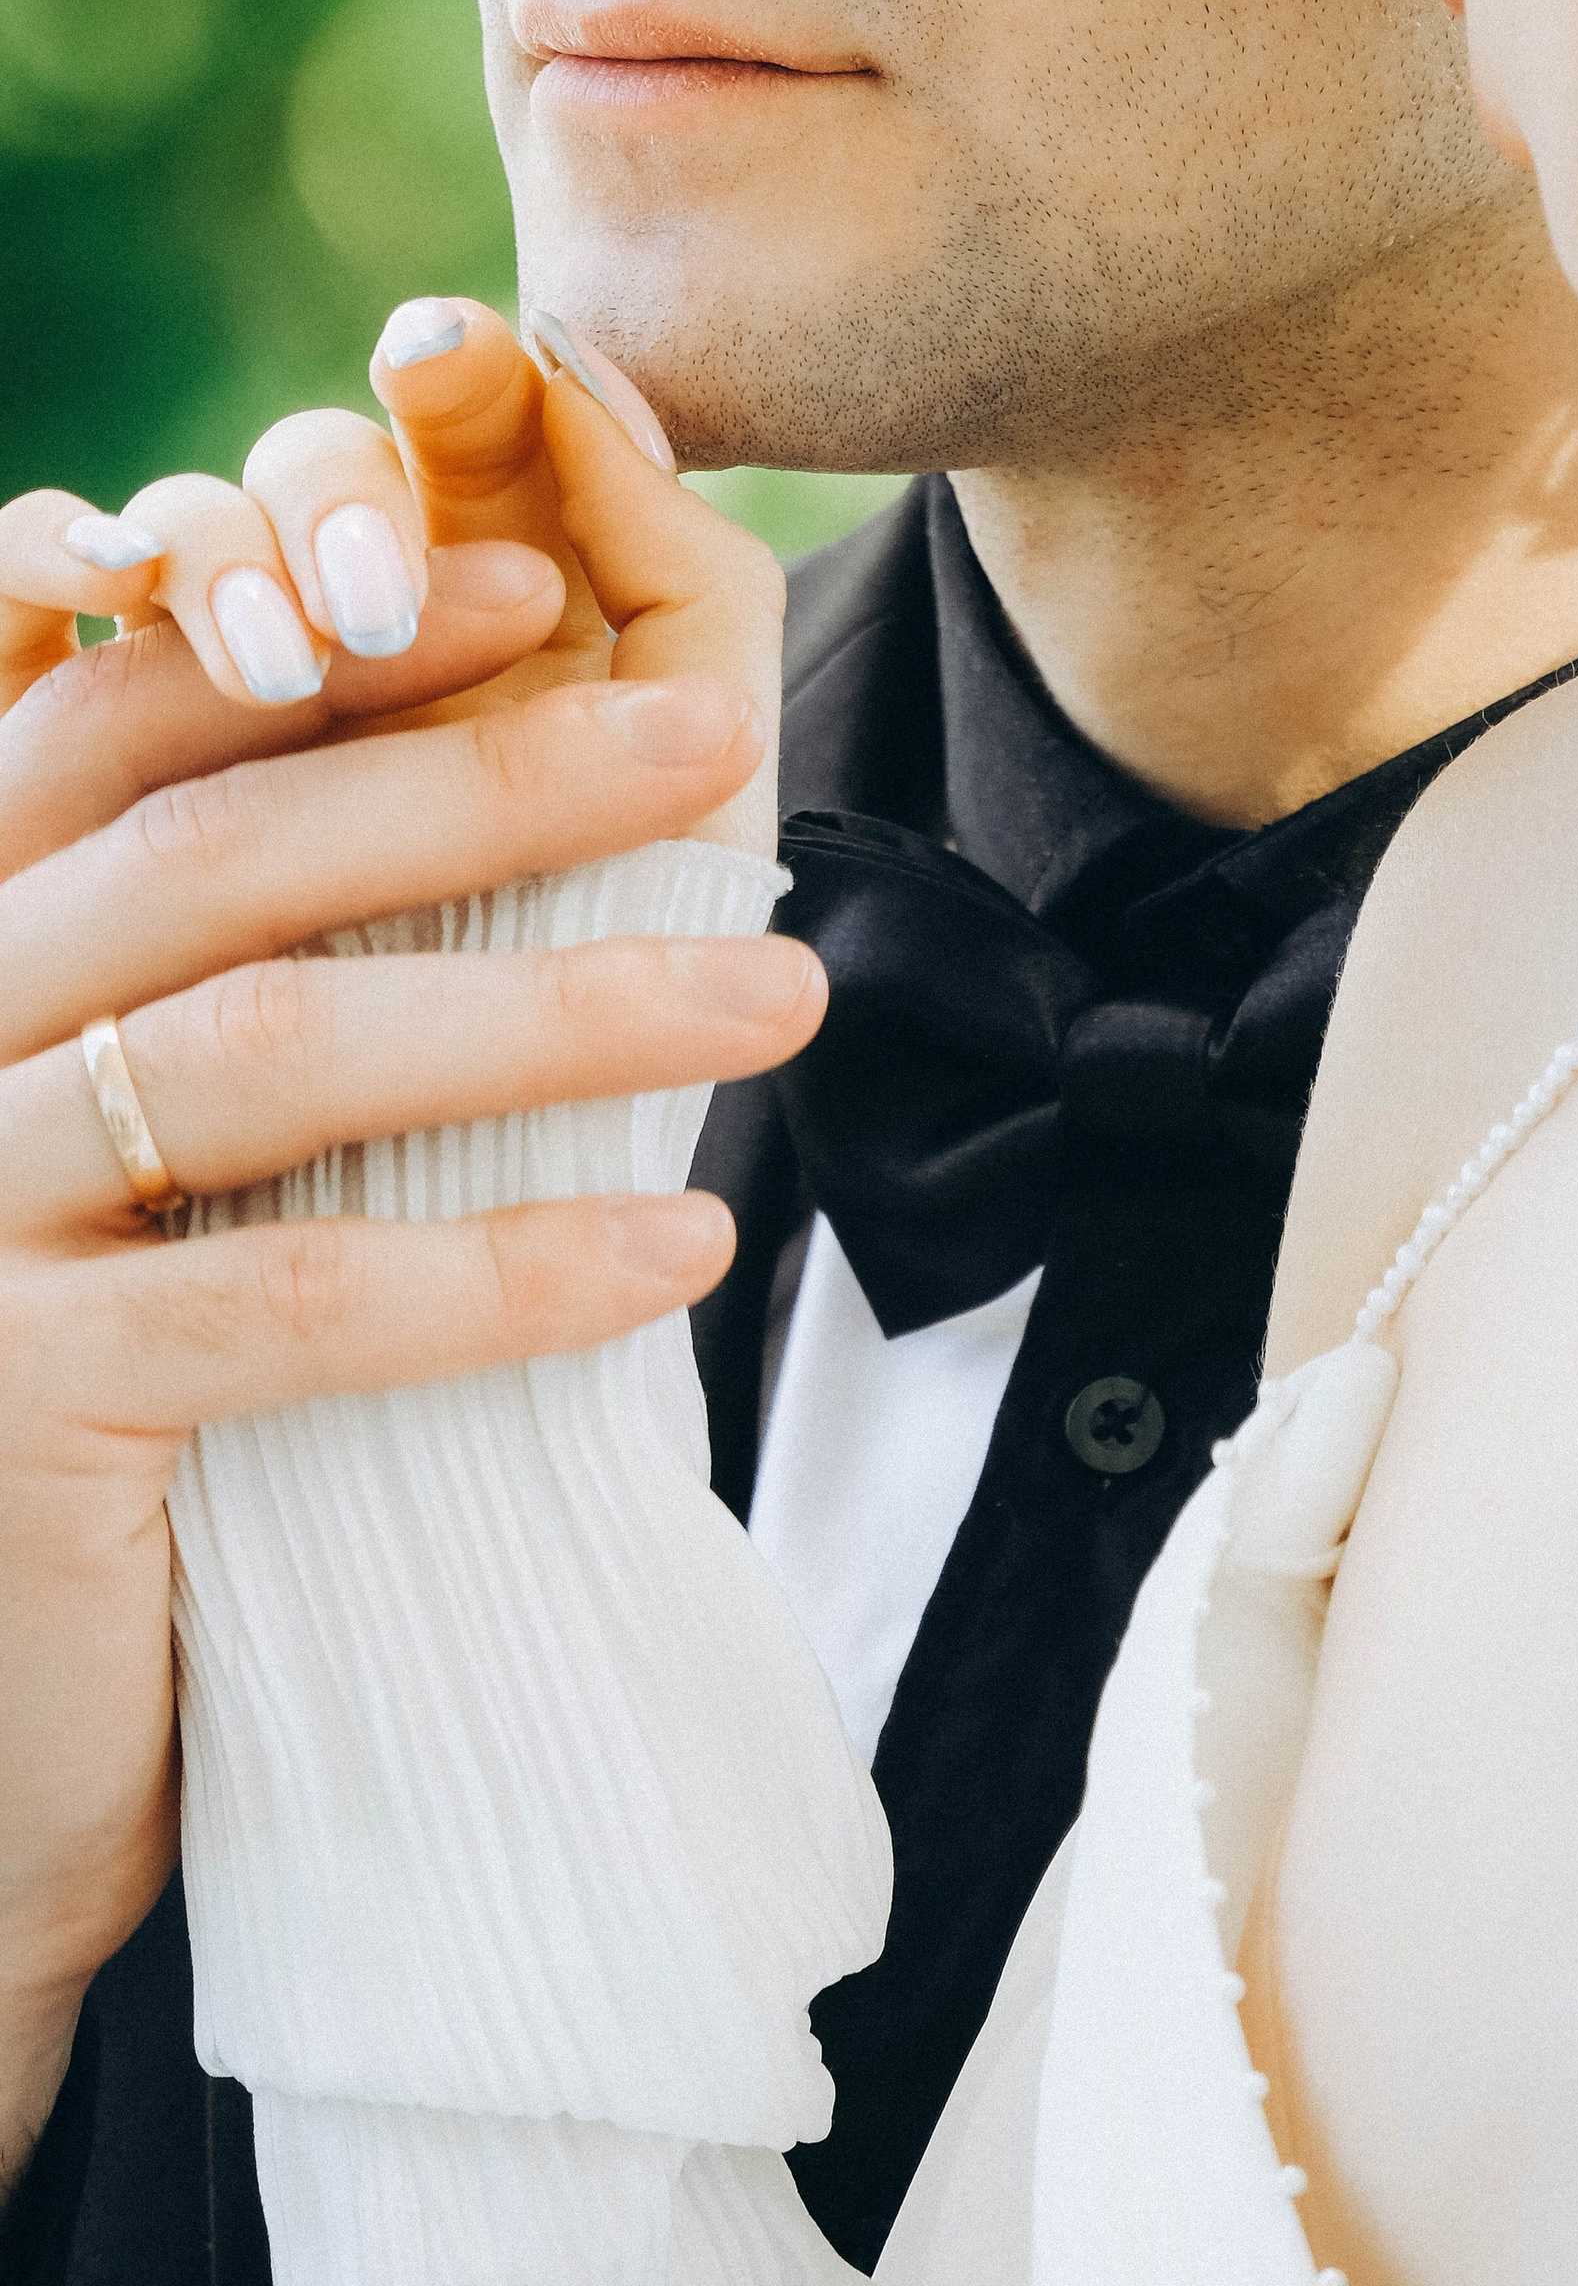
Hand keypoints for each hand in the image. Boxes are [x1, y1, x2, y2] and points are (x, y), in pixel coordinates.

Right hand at [0, 315, 810, 2183]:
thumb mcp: (161, 1125)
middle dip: (487, 778)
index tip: (545, 582)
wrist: (3, 1714)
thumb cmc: (120, 1370)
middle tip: (718, 740)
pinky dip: (499, 1267)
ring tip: (780, 991)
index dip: (330, 644)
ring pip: (272, 1050)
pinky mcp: (11, 1401)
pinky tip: (679, 1251)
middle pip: (219, 856)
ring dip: (552, 1010)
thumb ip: (246, 929)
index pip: (128, 721)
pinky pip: (287, 1300)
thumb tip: (501, 732)